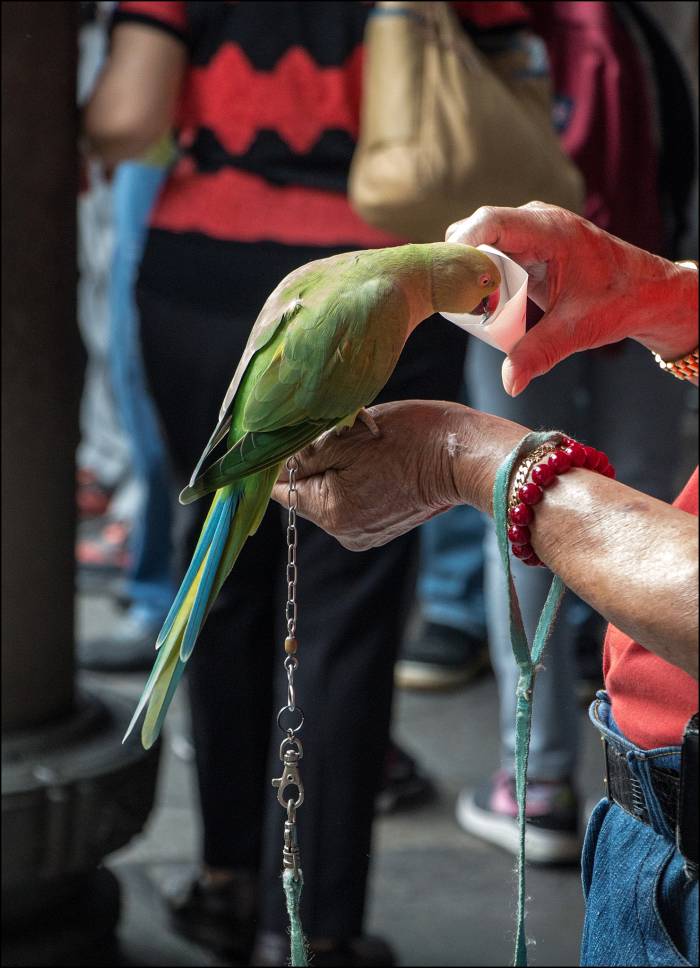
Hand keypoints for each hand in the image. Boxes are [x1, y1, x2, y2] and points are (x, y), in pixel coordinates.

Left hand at [270, 401, 525, 549]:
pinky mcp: (383, 525)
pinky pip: (355, 498)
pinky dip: (359, 477)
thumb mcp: (345, 436)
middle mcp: (344, 532)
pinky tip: (382, 459)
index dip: (281, 460)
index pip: (281, 488)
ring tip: (368, 444)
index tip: (294, 436)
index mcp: (329, 512)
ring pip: (331, 492)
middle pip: (307, 491)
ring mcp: (365, 532)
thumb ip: (302, 454)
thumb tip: (272, 463)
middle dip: (317, 460)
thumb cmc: (410, 439)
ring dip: (339, 467)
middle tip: (344, 432)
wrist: (466, 457)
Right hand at [447, 202, 697, 394]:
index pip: (491, 221)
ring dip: (472, 272)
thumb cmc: (621, 301)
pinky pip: (493, 255)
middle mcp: (537, 223)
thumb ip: (538, 353)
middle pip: (478, 230)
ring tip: (472, 307)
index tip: (450, 277)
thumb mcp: (577, 330)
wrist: (648, 293)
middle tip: (459, 302)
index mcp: (551, 230)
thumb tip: (509, 382)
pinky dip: (483, 278)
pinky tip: (486, 305)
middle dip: (462, 264)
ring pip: (482, 242)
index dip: (463, 245)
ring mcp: (531, 233)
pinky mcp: (528, 249)